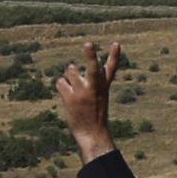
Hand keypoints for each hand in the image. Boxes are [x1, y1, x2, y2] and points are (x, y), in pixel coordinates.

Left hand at [53, 40, 125, 158]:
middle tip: (88, 44)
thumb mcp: (100, 96)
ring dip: (69, 76)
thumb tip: (71, 66)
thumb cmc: (95, 114)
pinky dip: (62, 86)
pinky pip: (60, 82)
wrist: (92, 134)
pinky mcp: (71, 99)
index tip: (116, 43)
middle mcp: (94, 88)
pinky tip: (67, 96)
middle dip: (90, 56)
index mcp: (104, 86)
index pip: (111, 68)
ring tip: (74, 88)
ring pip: (71, 70)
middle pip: (93, 68)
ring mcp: (82, 93)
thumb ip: (92, 81)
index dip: (114, 55)